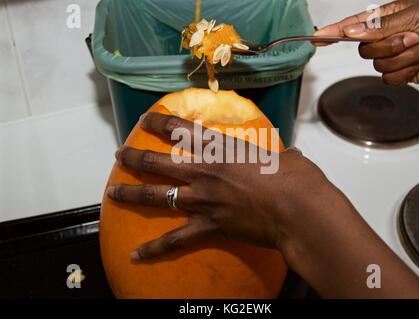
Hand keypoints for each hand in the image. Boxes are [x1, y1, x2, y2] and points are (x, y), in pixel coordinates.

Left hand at [107, 113, 418, 297]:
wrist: (299, 210)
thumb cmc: (297, 179)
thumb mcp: (288, 159)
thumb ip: (283, 156)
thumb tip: (293, 157)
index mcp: (222, 149)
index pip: (182, 129)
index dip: (159, 122)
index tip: (145, 120)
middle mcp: (205, 171)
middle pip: (158, 161)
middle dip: (135, 157)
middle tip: (120, 155)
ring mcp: (203, 199)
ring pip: (156, 196)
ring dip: (132, 193)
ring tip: (113, 193)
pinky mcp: (209, 226)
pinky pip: (175, 239)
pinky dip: (155, 248)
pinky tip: (136, 254)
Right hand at [315, 0, 418, 84]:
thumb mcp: (414, 15)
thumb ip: (379, 26)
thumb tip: (351, 31)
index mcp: (387, 18)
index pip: (353, 25)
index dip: (333, 32)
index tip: (316, 37)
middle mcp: (389, 36)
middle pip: (364, 50)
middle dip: (388, 46)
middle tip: (410, 37)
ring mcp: (396, 55)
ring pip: (378, 65)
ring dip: (403, 57)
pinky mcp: (405, 71)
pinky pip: (391, 78)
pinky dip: (408, 70)